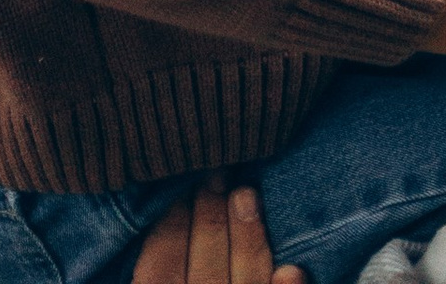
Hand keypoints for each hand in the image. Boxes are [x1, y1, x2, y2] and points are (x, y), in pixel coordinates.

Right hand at [131, 181, 302, 283]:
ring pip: (244, 283)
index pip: (158, 270)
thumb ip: (152, 264)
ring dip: (246, 239)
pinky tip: (293, 269)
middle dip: (209, 218)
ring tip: (247, 194)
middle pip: (204, 271)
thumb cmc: (176, 283)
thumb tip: (160, 209)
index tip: (178, 183)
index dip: (168, 226)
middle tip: (215, 172)